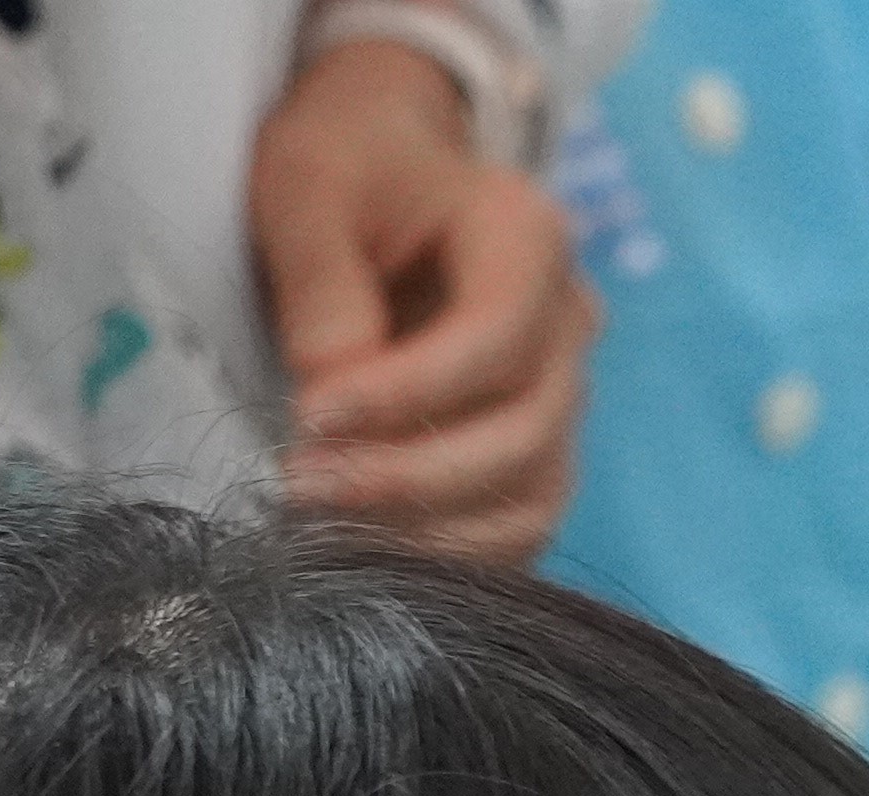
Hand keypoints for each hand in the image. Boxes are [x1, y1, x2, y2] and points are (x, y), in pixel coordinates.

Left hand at [254, 38, 594, 564]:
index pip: (494, 339)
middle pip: (522, 432)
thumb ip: (321, 281)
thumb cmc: (347, 168)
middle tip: (299, 486)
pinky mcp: (536, 452)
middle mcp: (569, 323)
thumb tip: (329, 396)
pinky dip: (449, 556)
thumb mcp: (308, 186)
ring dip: (428, 530)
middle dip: (408, 475)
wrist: (381, 176)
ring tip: (324, 525)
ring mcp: (562, 395)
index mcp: (529, 237)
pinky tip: (367, 548)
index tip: (309, 416)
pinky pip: (518, 531)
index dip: (405, 393)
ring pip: (530, 497)